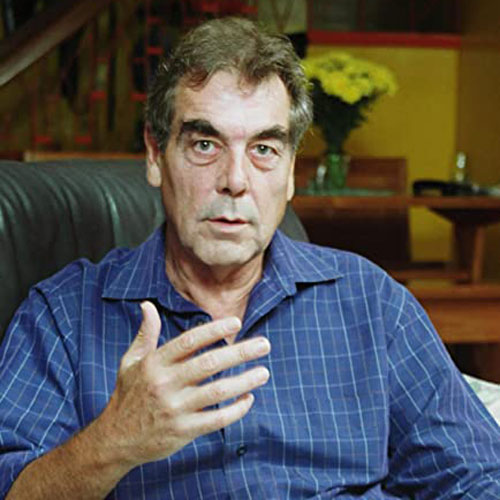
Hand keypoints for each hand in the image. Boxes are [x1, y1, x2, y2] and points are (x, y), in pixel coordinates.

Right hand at [96, 301, 270, 467]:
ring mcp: (175, 409)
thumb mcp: (130, 361)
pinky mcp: (183, 431)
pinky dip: (236, 409)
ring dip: (245, 381)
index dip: (214, 330)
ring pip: (218, 391)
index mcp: (154, 363)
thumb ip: (146, 333)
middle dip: (241, 352)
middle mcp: (165, 384)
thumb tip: (147, 305)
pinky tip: (249, 399)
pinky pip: (217, 419)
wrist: (115, 440)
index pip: (189, 341)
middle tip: (264, 345)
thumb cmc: (128, 395)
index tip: (236, 322)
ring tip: (264, 372)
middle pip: (210, 363)